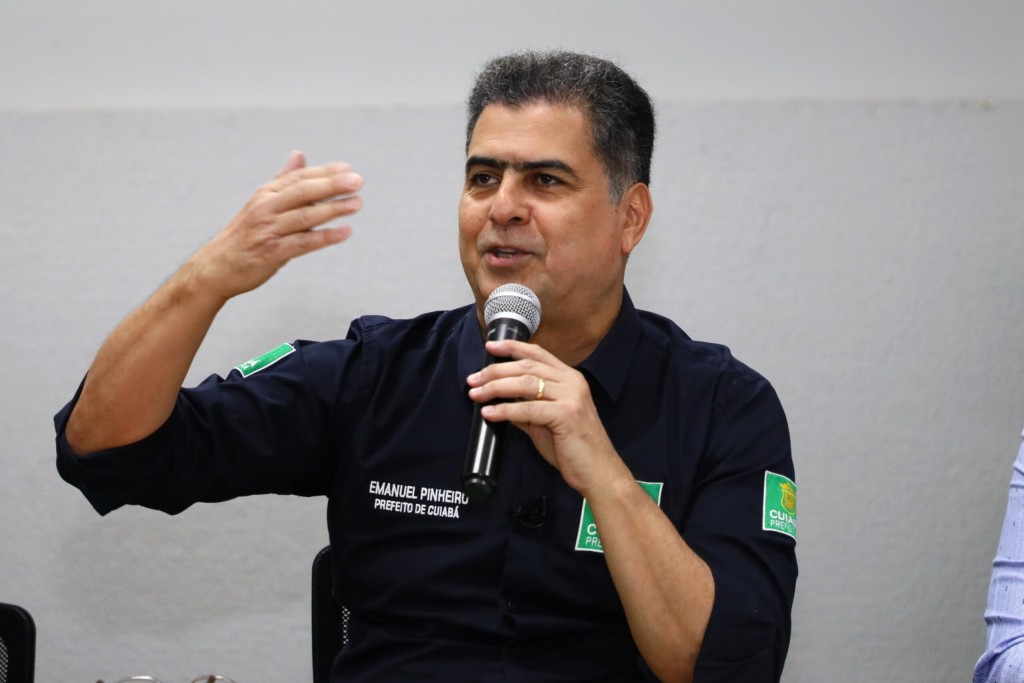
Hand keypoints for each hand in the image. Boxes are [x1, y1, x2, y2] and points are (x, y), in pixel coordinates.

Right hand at [186, 151, 363, 301]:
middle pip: (303, 192)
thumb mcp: (262, 203)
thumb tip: (299, 154)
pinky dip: (325, 237)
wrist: (217, 267)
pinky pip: (303, 243)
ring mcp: (269, 230)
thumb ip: (283, 180)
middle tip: (357, 181)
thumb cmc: (244, 235)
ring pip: (305, 216)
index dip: (324, 172)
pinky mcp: (272, 252)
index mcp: (266, 194)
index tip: (347, 168)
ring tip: (357, 203)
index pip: (299, 178)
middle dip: (332, 185)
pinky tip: (345, 232)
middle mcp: (266, 208)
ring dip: (333, 209)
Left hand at [466, 340, 631, 494]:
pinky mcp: (566, 414)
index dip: (512, 347)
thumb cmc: (573, 449)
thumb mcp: (546, 422)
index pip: (538, 354)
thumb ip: (527, 408)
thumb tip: (501, 401)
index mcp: (570, 378)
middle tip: (473, 379)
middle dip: (495, 371)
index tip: (490, 345)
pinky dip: (505, 410)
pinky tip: (490, 413)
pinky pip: (528, 408)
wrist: (598, 472)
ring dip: (496, 387)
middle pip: (527, 366)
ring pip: (525, 383)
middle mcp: (573, 382)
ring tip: (477, 393)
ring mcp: (572, 397)